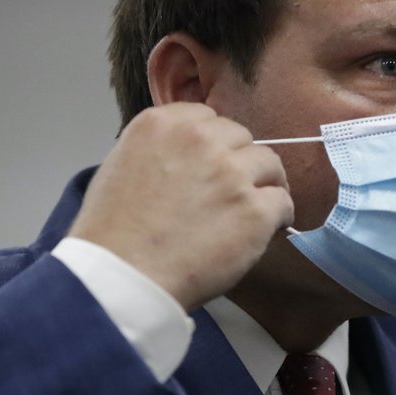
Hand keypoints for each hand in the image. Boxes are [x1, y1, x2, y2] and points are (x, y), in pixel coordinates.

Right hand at [68, 103, 293, 310]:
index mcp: (163, 124)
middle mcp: (200, 139)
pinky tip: (265, 231)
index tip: (214, 164)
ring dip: (264, 185)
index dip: (215, 144)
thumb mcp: (120, 166)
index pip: (208, 118)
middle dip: (239, 162)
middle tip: (231, 192)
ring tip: (253, 211)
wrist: (123, 276)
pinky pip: (283, 201)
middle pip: (242, 138)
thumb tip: (188, 155)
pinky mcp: (254, 209)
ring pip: (270, 164)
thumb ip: (160, 149)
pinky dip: (279, 216)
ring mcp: (231, 173)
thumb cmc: (112, 234)